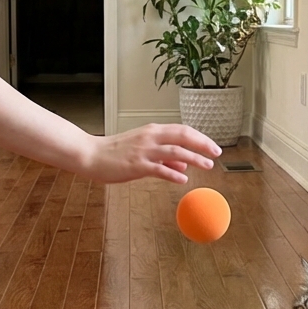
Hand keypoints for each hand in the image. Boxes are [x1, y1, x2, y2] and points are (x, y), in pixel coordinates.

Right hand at [82, 124, 220, 183]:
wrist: (91, 154)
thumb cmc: (115, 152)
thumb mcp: (142, 149)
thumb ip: (164, 156)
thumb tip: (185, 163)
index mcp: (152, 131)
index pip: (183, 130)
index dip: (201, 138)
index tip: (213, 147)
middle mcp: (150, 137)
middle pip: (183, 136)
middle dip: (203, 144)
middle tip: (217, 153)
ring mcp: (144, 151)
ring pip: (175, 151)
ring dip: (194, 158)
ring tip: (207, 165)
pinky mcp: (136, 165)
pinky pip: (159, 169)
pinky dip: (173, 173)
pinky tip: (183, 178)